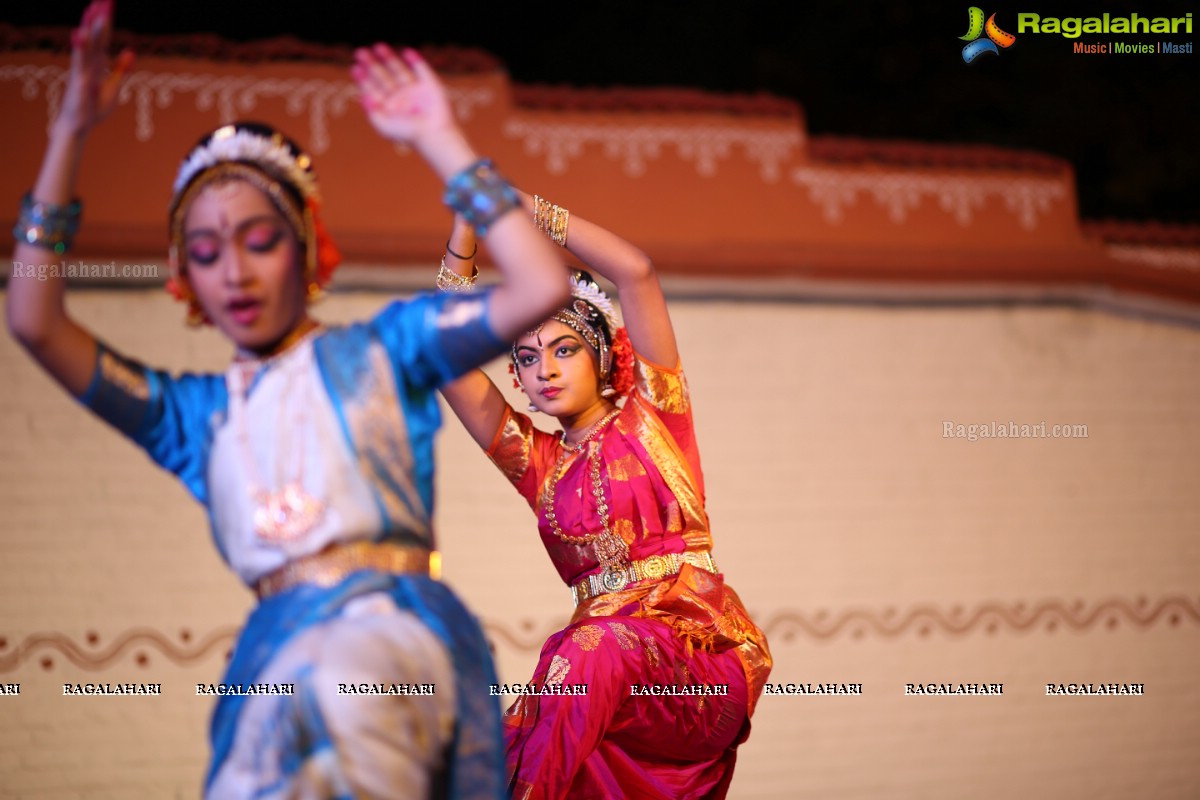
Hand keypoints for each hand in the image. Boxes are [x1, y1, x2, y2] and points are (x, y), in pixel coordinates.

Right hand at [55, 0, 134, 137]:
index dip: (106, 21)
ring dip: (90, 28)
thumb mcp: (113, 86)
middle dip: (98, 18)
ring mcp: (82, 72)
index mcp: (96, 63)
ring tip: (92, 9)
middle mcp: (87, 63)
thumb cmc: (93, 107)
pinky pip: (80, 64)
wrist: (78, 126)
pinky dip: (80, 50)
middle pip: (94, 36)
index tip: (108, 2)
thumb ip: (121, 69)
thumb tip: (131, 51)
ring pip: (87, 46)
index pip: (103, 38)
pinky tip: (79, 35)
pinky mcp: (80, 83)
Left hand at [352, 45, 456, 149]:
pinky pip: (421, 69)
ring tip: (378, 46)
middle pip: (383, 77)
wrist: (433, 134)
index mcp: (389, 107)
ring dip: (389, 58)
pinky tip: (406, 52)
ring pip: (399, 70)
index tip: (355, 68)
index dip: (363, 78)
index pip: (373, 89)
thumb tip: (363, 95)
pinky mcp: (430, 85)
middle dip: (371, 65)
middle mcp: (401, 97)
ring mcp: (415, 90)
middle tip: (360, 52)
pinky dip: (415, 60)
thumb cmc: (408, 134)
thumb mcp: (383, 126)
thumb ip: (371, 111)